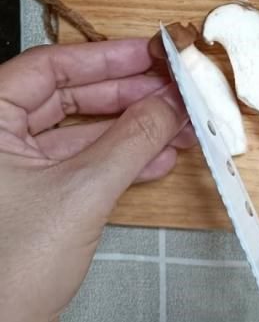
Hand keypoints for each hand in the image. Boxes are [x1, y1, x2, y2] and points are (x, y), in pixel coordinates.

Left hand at [0, 40, 194, 321]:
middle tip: (174, 90)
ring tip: (179, 125)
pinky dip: (122, 159)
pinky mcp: (37, 197)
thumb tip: (172, 104)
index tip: (151, 53)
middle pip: (69, 96)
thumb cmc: (11, 267)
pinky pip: (84, 163)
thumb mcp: (84, 190)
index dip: (106, 57)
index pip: (49, 67)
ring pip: (81, 131)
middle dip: (128, 95)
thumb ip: (134, 139)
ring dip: (133, 128)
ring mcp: (17, 169)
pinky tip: (159, 159)